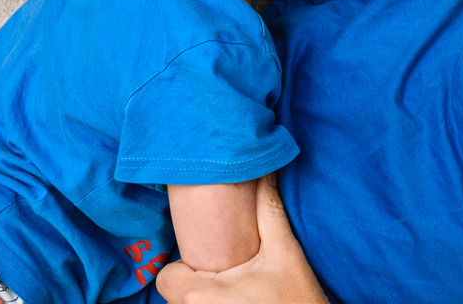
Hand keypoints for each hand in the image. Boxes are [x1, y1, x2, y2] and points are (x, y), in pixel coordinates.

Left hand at [156, 175, 326, 303]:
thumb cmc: (296, 297)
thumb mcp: (284, 250)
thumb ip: (269, 209)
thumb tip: (265, 172)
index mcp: (202, 294)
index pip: (167, 276)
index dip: (186, 266)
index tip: (213, 261)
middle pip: (174, 293)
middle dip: (194, 281)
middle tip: (225, 272)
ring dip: (201, 296)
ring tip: (232, 289)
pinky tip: (236, 300)